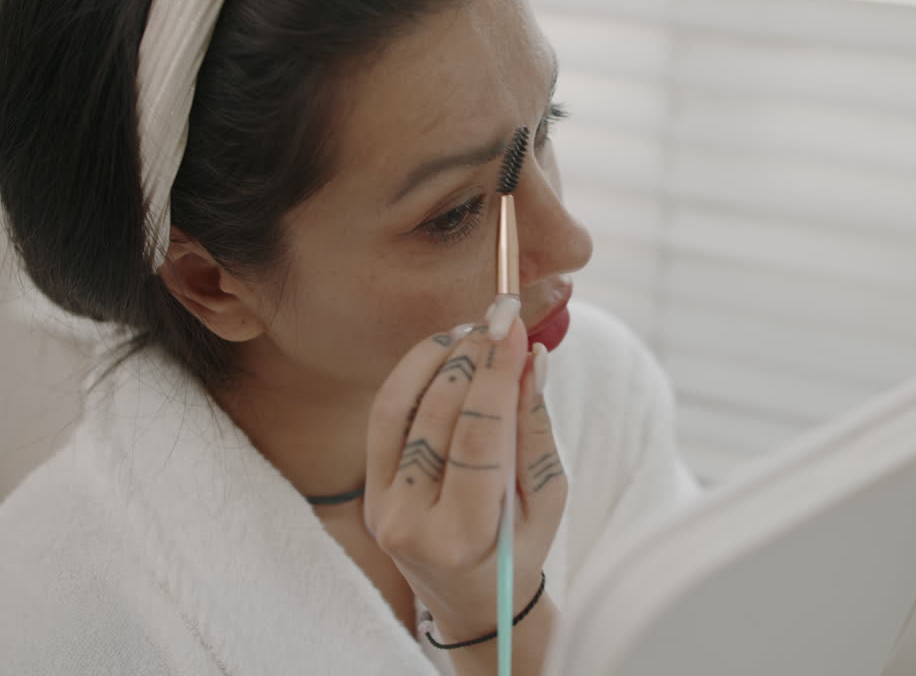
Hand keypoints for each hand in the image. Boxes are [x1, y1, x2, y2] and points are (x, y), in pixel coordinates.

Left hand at [363, 306, 566, 641]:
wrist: (471, 598)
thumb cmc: (520, 548)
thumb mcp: (547, 498)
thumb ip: (535, 429)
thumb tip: (529, 359)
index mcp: (461, 537)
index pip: (478, 439)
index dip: (497, 377)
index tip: (517, 328)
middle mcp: (408, 523)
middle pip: (438, 417)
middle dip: (473, 358)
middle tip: (501, 317)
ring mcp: (380, 504)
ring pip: (402, 408)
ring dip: (439, 357)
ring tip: (475, 329)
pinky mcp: (368, 486)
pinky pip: (385, 415)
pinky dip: (413, 374)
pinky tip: (445, 350)